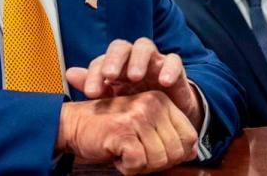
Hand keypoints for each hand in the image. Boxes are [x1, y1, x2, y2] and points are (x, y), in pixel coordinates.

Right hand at [56, 91, 197, 174]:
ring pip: (159, 159)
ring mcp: (137, 115)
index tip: (152, 151)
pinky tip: (116, 156)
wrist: (73, 125)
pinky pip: (138, 163)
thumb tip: (193, 150)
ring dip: (140, 166)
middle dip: (156, 162)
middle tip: (135, 154)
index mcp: (161, 100)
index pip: (189, 137)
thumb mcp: (144, 126)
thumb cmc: (108, 128)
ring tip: (124, 152)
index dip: (174, 154)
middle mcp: (152, 103)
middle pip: (175, 152)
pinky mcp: (123, 129)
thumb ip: (168, 134)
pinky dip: (126, 168)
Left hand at [66, 38, 202, 127]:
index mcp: (115, 66)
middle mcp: (133, 59)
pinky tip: (164, 82)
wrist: (166, 118)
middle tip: (109, 75)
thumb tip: (69, 73)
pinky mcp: (175, 70)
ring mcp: (154, 62)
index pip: (101, 61)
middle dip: (114, 59)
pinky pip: (173, 61)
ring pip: (145, 47)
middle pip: (121, 47)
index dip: (94, 75)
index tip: (90, 93)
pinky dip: (169, 68)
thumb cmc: (136, 106)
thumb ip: (94, 87)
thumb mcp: (114, 101)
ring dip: (138, 60)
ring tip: (134, 76)